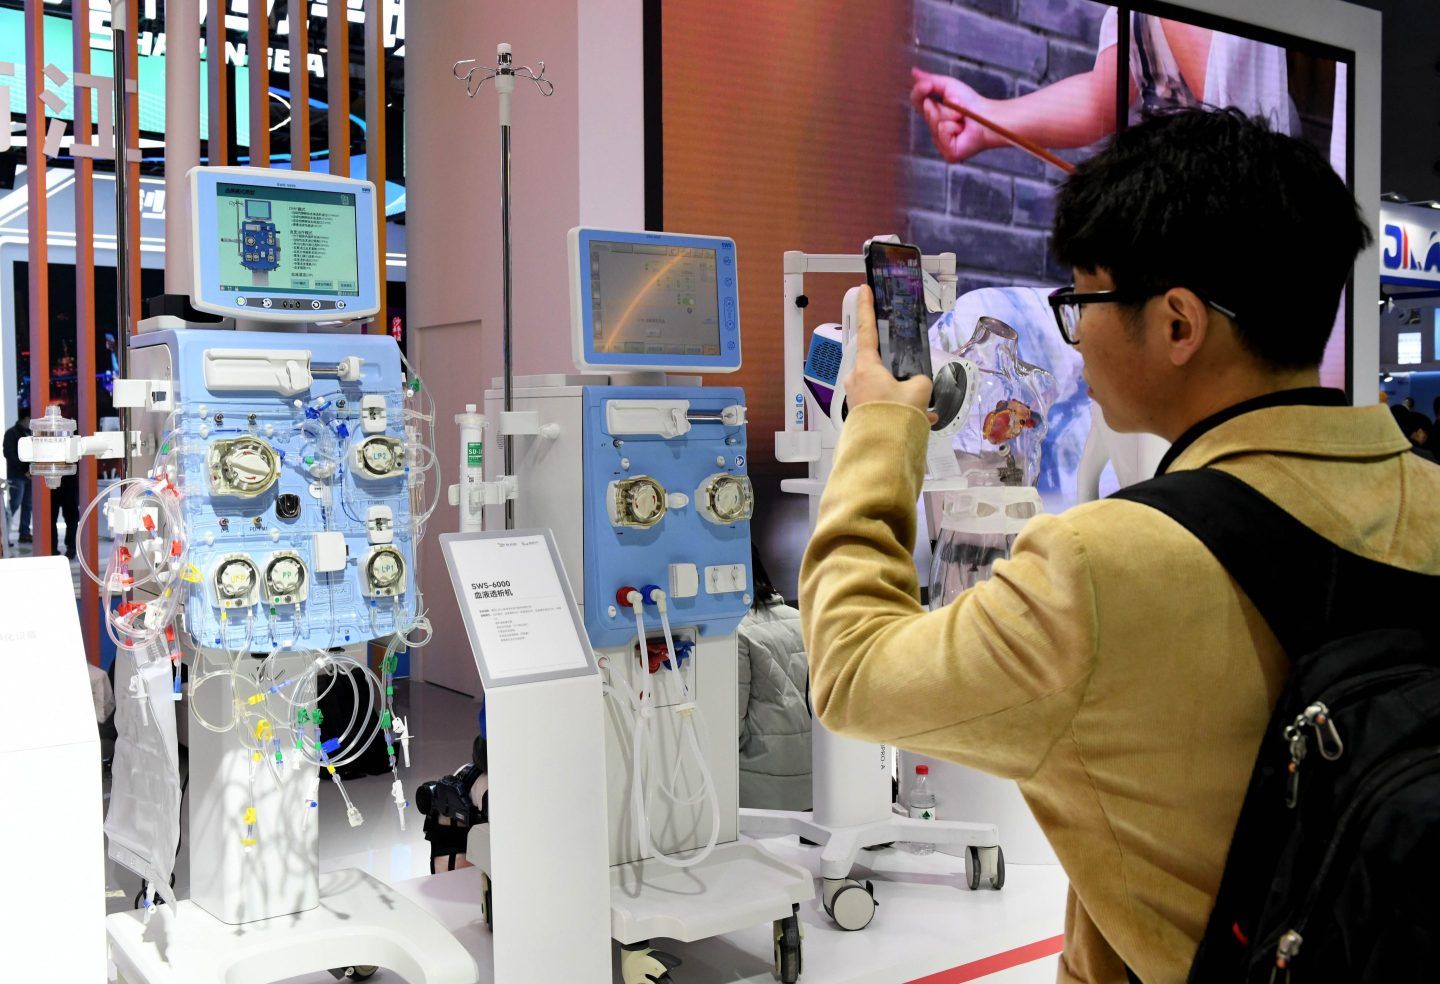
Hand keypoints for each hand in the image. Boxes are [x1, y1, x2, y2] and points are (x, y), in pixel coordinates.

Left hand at [844, 286, 936, 423]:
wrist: (881, 454)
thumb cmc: (895, 419)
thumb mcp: (919, 392)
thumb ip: (920, 380)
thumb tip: (916, 385)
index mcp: (866, 367)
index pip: (866, 329)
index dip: (866, 307)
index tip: (863, 289)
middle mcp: (856, 379)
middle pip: (878, 362)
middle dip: (897, 369)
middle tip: (911, 376)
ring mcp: (857, 396)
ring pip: (883, 386)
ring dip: (903, 394)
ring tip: (922, 409)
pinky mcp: (861, 412)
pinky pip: (883, 403)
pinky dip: (900, 409)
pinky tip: (920, 420)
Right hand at [910, 67, 992, 163]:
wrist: (988, 116)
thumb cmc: (972, 103)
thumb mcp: (949, 86)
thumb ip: (931, 80)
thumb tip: (913, 71)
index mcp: (933, 114)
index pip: (917, 100)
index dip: (920, 91)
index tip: (928, 85)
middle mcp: (934, 130)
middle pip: (927, 112)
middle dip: (944, 106)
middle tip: (959, 108)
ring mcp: (940, 143)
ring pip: (935, 123)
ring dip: (951, 116)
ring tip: (963, 119)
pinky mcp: (948, 153)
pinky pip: (942, 134)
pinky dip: (953, 127)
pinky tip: (962, 130)